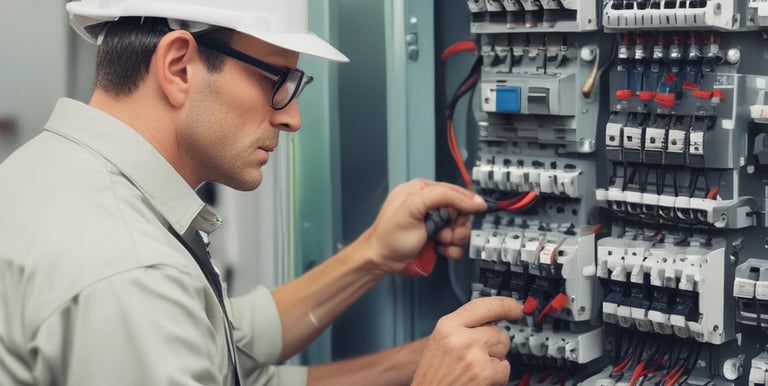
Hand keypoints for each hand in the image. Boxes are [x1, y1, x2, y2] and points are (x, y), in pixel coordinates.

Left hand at [360, 179, 485, 272]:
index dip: (466, 201)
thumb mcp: (414, 207)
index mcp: (421, 191)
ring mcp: (433, 223)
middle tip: (445, 232)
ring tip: (440, 241)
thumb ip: (442, 197)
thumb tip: (469, 198)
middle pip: (460, 211)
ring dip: (454, 238)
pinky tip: (441, 249)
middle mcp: (429, 205)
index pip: (453, 190)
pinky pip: (455, 242)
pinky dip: (452, 248)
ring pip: (460, 228)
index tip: (477, 210)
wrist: (382, 260)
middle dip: (457, 225)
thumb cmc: (389, 236)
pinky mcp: (436, 238)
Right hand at [412, 297, 522, 385]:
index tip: (515, 307)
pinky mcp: (485, 373)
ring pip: (503, 347)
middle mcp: (459, 338)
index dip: (504, 304)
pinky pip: (505, 368)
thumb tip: (491, 320)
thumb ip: (463, 327)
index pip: (482, 305)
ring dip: (495, 359)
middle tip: (476, 357)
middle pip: (497, 329)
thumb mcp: (441, 342)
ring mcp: (473, 355)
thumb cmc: (433, 376)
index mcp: (446, 326)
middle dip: (494, 343)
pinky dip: (497, 376)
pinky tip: (479, 379)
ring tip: (474, 368)